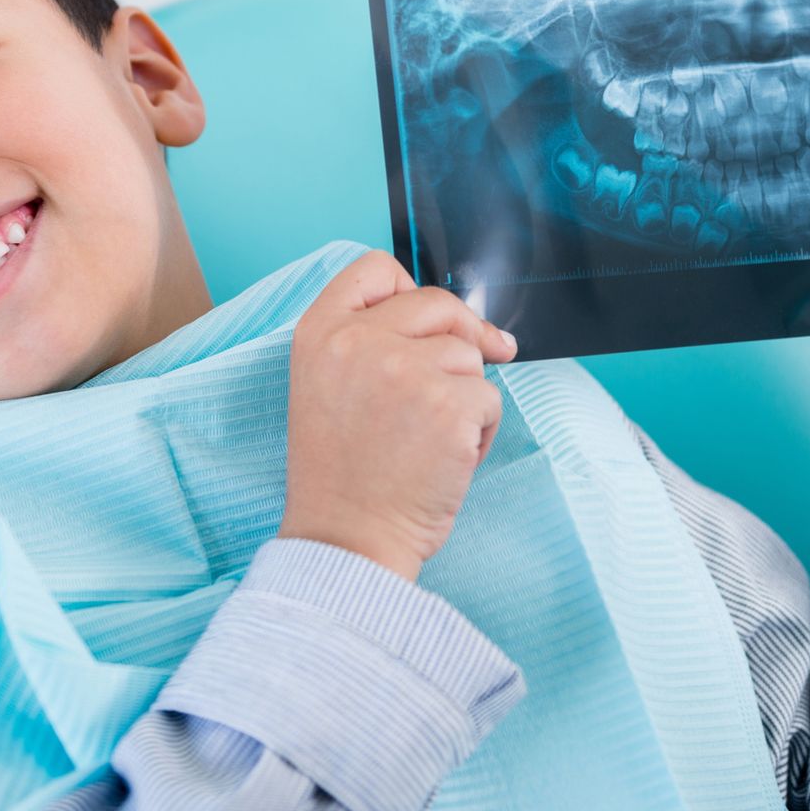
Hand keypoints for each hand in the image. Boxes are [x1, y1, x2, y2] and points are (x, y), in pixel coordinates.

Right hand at [278, 250, 518, 581]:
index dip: (407, 289)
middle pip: (437, 305)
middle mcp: (357, 342)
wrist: (346, 540)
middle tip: (460, 381)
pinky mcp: (447, 405)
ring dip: (466, 394)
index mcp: (319, 334)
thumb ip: (367, 343)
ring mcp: (404, 370)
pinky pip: (490, 398)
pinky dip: (482, 431)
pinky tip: (448, 459)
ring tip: (431, 439)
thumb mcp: (327, 388)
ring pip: (469, 355)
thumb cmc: (342, 476)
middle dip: (461, 338)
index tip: (426, 320)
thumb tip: (455, 322)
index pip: (374, 269)